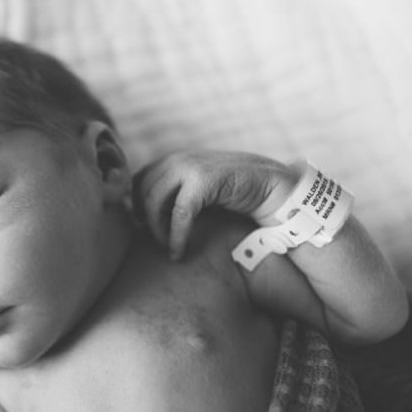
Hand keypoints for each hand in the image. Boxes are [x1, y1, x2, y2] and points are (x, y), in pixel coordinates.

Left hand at [133, 150, 296, 259]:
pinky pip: (179, 213)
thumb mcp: (200, 191)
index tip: (145, 227)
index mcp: (175, 159)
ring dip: (157, 229)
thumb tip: (143, 216)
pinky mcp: (204, 180)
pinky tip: (178, 252)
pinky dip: (175, 236)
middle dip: (145, 220)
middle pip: (142, 192)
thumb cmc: (235, 195)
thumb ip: (176, 194)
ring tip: (168, 247)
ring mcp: (190, 166)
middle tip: (157, 241)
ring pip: (154, 201)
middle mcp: (178, 159)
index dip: (137, 205)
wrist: (274, 188)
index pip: (138, 181)